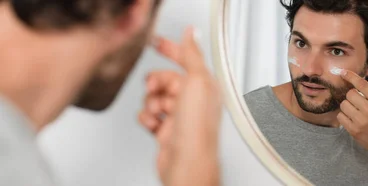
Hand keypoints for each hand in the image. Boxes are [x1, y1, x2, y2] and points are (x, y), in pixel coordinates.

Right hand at [138, 26, 221, 185]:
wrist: (186, 162)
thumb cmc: (197, 128)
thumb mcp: (197, 82)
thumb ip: (192, 55)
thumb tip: (191, 33)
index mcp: (205, 86)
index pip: (188, 60)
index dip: (171, 48)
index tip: (156, 42)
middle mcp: (195, 100)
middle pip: (167, 79)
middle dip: (156, 81)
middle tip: (153, 86)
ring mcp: (180, 116)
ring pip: (156, 97)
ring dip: (151, 101)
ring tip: (156, 110)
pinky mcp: (167, 131)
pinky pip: (150, 116)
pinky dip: (146, 117)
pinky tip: (152, 123)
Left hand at [337, 66, 367, 164]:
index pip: (361, 84)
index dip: (350, 76)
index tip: (342, 72)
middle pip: (350, 94)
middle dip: (352, 95)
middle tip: (358, 100)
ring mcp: (362, 122)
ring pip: (344, 104)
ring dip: (348, 106)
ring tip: (357, 110)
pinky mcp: (354, 130)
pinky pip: (340, 116)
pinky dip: (344, 116)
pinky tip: (353, 118)